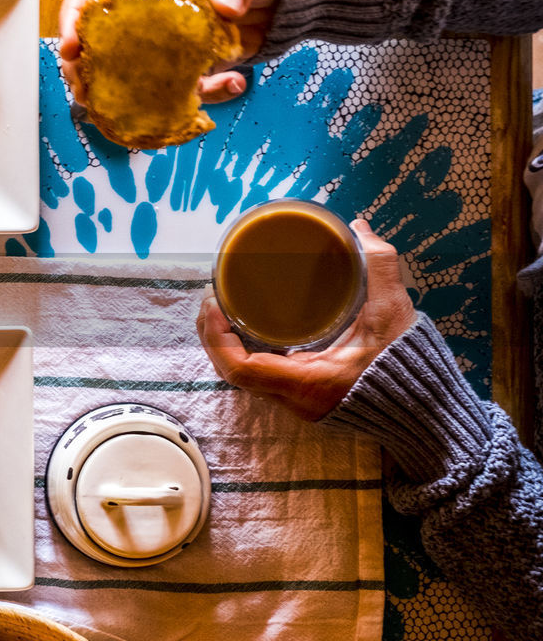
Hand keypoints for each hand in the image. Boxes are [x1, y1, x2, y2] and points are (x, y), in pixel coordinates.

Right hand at [58, 0, 288, 105]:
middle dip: (85, 72)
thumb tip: (224, 6)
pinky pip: (182, 95)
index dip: (72, 17)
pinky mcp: (193, 69)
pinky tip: (233, 85)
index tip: (71, 46)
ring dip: (129, 101)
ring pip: (129, 78)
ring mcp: (168, 46)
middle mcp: (150, 15)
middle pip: (96, 42)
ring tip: (144, 113)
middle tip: (88, 94)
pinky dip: (202, 102)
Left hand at [196, 219, 416, 420]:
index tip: (215, 304)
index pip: (240, 368)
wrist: (428, 411)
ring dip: (226, 343)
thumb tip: (360, 228)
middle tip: (213, 298)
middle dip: (214, 334)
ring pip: (243, 375)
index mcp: (306, 383)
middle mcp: (294, 398)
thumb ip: (378, 267)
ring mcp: (296, 401)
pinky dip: (246, 350)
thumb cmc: (410, 368)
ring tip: (223, 306)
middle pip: (232, 371)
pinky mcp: (303, 396)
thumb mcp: (393, 313)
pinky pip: (260, 375)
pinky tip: (247, 325)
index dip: (217, 337)